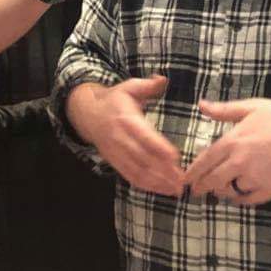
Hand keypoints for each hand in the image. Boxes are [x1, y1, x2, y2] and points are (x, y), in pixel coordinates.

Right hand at [69, 76, 184, 196]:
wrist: (88, 114)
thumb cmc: (115, 100)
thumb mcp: (129, 87)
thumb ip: (147, 85)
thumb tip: (162, 79)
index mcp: (125, 119)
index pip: (143, 136)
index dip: (159, 148)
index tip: (176, 158)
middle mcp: (120, 139)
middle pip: (142, 158)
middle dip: (162, 171)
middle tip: (182, 180)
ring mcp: (116, 153)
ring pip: (137, 171)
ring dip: (157, 183)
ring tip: (176, 190)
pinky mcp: (114, 162)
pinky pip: (130, 177)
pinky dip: (146, 186)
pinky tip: (162, 190)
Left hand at [184, 98, 270, 204]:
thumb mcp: (252, 107)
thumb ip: (224, 110)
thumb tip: (201, 105)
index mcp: (233, 141)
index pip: (204, 161)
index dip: (192, 172)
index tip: (186, 179)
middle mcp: (240, 161)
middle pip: (212, 180)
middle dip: (201, 187)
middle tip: (196, 191)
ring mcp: (254, 178)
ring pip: (229, 191)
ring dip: (223, 191)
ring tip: (220, 190)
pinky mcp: (269, 190)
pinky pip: (248, 200)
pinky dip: (241, 199)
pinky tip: (239, 194)